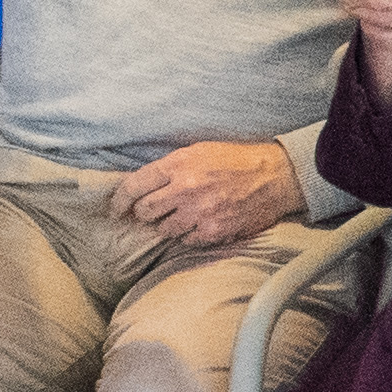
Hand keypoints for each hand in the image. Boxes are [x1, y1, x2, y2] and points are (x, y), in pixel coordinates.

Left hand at [112, 135, 302, 246]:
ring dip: (168, 224)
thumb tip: (141, 185)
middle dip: (144, 213)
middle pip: (145, 211)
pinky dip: (189, 234)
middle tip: (152, 212)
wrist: (276, 176)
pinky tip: (200, 223)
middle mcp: (185, 188)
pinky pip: (187, 241)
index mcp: (179, 164)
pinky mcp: (214, 231)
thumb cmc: (237, 160)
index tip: (116, 208)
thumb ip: (170, 166)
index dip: (119, 200)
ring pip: (164, 229)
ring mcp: (199, 213)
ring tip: (183, 215)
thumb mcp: (200, 150)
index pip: (134, 185)